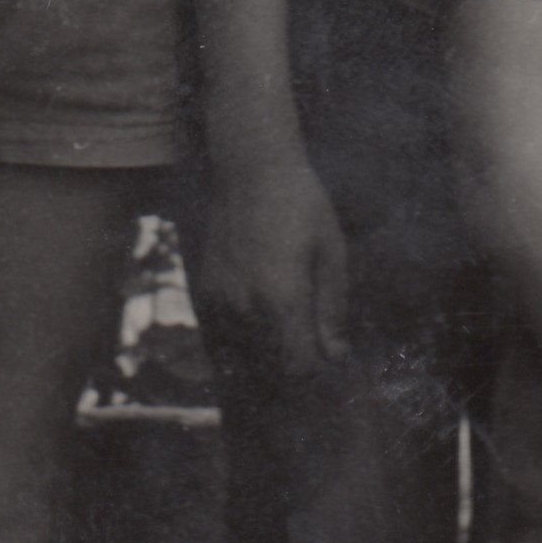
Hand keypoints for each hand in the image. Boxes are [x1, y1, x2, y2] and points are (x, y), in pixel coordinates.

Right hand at [196, 151, 348, 376]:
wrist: (251, 170)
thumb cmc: (301, 206)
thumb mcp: (331, 252)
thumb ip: (332, 309)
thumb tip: (336, 355)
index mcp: (283, 300)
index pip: (298, 367)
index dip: (316, 373)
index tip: (329, 365)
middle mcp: (246, 308)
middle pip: (271, 368)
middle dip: (293, 369)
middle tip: (311, 353)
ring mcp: (220, 302)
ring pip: (242, 359)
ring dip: (265, 362)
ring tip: (285, 345)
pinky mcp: (205, 293)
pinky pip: (219, 341)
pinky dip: (237, 350)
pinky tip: (256, 339)